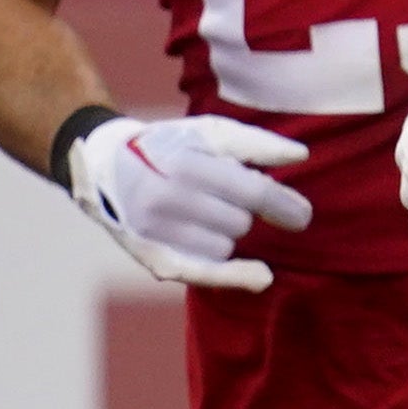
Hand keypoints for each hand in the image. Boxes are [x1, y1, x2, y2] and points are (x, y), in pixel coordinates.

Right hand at [61, 106, 313, 290]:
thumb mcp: (208, 133)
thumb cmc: (169, 147)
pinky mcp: (150, 255)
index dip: (284, 206)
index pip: (252, 194)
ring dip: (225, 234)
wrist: (105, 166)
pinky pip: (204, 273)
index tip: (303, 215)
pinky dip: (234, 275)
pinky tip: (261, 275)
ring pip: (224, 247)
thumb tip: (300, 154)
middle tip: (218, 198)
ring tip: (201, 214)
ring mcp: (155, 231)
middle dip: (241, 212)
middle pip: (240, 223)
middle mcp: (165, 200)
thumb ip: (256, 143)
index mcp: (184, 165)